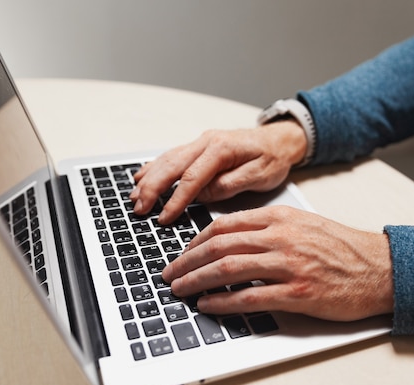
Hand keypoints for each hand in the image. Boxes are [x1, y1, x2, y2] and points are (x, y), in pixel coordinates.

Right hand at [131, 121, 306, 223]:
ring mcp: (201, 142)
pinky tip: (142, 175)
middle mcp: (207, 142)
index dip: (175, 200)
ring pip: (167, 159)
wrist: (280, 139)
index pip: (192, 177)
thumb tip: (202, 195)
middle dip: (152, 188)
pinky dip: (154, 166)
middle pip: (172, 166)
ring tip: (134, 195)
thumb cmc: (273, 158)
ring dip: (149, 178)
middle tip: (138, 208)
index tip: (164, 217)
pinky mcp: (199, 146)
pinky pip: (171, 155)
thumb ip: (229, 185)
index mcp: (222, 149)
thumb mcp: (259, 176)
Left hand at [162, 206, 393, 321]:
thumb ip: (267, 228)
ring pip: (227, 269)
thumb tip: (229, 240)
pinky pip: (249, 297)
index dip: (195, 241)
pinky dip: (223, 302)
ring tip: (180, 290)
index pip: (223, 225)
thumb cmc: (340, 248)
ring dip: (196, 281)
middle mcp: (280, 237)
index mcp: (279, 217)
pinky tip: (208, 305)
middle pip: (218, 246)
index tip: (181, 254)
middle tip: (169, 274)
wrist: (379, 267)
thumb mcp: (302, 224)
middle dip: (186, 262)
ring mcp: (288, 265)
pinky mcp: (297, 293)